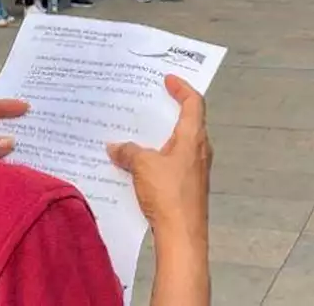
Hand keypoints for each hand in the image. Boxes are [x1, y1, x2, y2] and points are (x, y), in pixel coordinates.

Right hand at [108, 75, 210, 240]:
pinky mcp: (187, 186)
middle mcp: (198, 150)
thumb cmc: (168, 193)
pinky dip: (157, 156)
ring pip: (177, 144)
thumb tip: (115, 147)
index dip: (181, 87)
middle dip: (167, 111)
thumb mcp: (143, 166)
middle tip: (148, 100)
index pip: (193, 102)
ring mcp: (195, 169)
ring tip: (136, 130)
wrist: (182, 235)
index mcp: (193, 137)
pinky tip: (136, 162)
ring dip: (159, 136)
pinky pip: (171, 162)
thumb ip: (128, 151)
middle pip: (187, 122)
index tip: (167, 79)